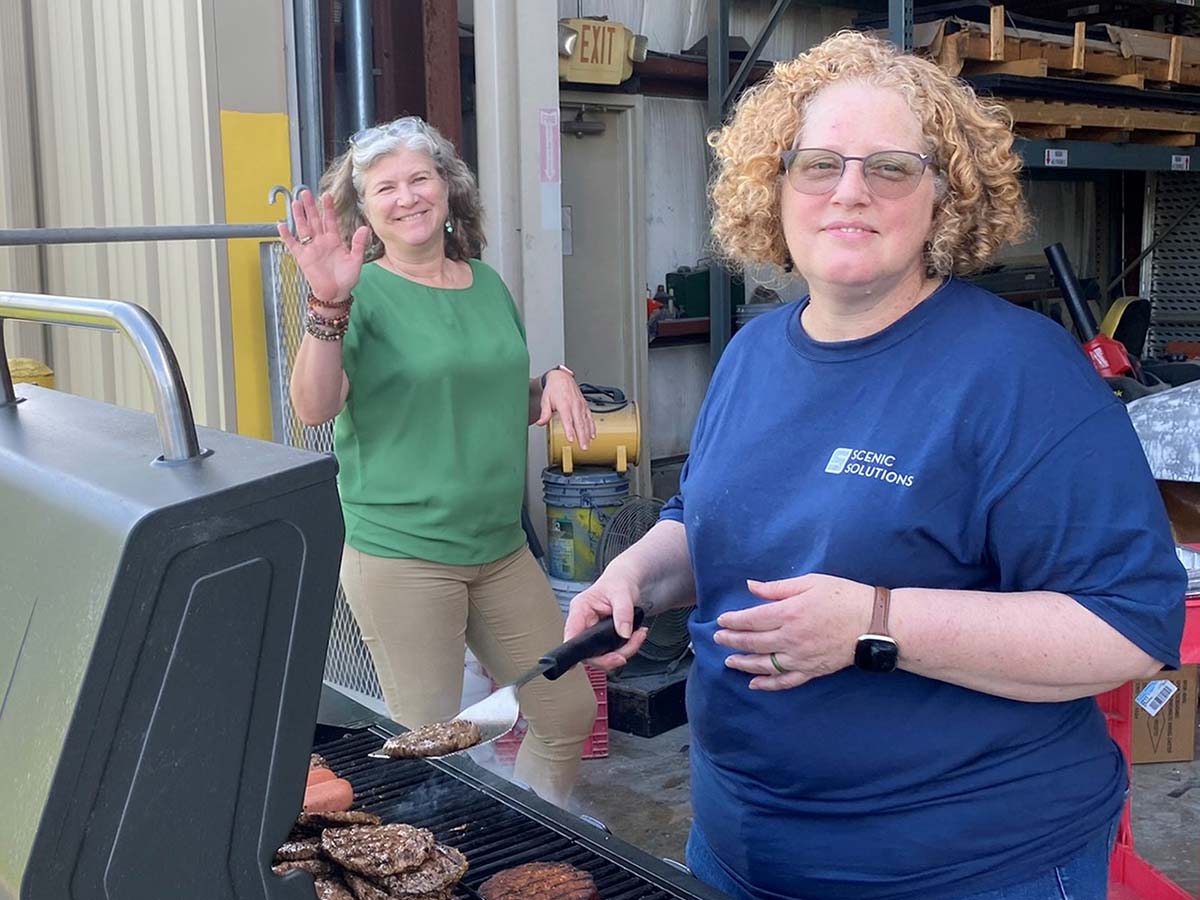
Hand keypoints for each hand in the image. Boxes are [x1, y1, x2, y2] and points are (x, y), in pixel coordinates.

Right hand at [278, 190, 369, 303]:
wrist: (336, 294)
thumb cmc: (346, 279)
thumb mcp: (356, 260)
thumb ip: (358, 244)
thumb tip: (364, 228)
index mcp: (334, 240)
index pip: (330, 220)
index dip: (328, 208)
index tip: (326, 195)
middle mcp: (321, 241)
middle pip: (314, 220)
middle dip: (310, 207)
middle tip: (305, 192)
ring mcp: (311, 248)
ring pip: (303, 228)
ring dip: (299, 216)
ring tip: (295, 203)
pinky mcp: (302, 257)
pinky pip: (292, 244)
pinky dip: (286, 235)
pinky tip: (282, 225)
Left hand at [536, 370, 595, 449]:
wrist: (562, 378)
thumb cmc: (553, 389)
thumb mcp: (545, 400)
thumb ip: (544, 413)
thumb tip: (540, 423)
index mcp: (564, 403)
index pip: (567, 419)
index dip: (570, 430)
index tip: (571, 439)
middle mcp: (574, 404)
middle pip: (579, 423)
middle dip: (582, 436)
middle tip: (583, 447)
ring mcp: (581, 405)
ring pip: (586, 421)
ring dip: (588, 434)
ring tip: (588, 444)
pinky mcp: (585, 405)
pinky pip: (590, 417)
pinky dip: (592, 426)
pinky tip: (593, 435)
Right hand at [564, 571, 648, 670]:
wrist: (626, 582)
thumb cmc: (618, 582)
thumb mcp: (622, 592)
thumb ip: (623, 612)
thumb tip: (624, 633)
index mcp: (580, 609)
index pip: (572, 634)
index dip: (573, 651)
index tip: (579, 663)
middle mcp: (583, 623)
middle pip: (588, 652)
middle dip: (610, 656)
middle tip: (628, 651)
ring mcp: (592, 633)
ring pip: (602, 656)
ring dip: (624, 651)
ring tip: (638, 636)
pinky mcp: (602, 640)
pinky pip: (612, 652)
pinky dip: (627, 648)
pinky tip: (636, 637)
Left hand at [714, 574, 874, 689]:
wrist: (874, 622)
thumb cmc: (843, 596)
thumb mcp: (810, 582)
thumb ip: (777, 587)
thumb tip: (751, 586)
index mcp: (788, 613)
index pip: (751, 619)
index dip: (732, 621)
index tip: (721, 620)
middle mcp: (790, 638)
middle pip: (752, 642)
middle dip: (731, 641)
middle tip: (717, 639)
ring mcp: (800, 657)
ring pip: (764, 664)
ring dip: (743, 663)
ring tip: (729, 660)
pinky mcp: (812, 670)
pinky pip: (785, 681)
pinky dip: (768, 684)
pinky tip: (753, 684)